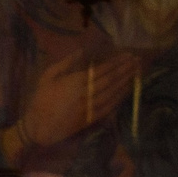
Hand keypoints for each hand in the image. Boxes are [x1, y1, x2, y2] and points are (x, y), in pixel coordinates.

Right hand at [17, 49, 138, 150]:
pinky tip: (127, 90)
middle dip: (126, 69)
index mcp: (76, 81)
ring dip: (126, 81)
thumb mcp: (48, 76)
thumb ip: (65, 63)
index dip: (117, 62)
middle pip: (112, 79)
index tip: (127, 55)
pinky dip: (120, 97)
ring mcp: (91, 106)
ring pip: (114, 92)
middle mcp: (87, 93)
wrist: (39, 126)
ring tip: (136, 72)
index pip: (103, 70)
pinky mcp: (92, 118)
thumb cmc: (42, 99)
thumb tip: (81, 51)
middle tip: (138, 61)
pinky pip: (111, 106)